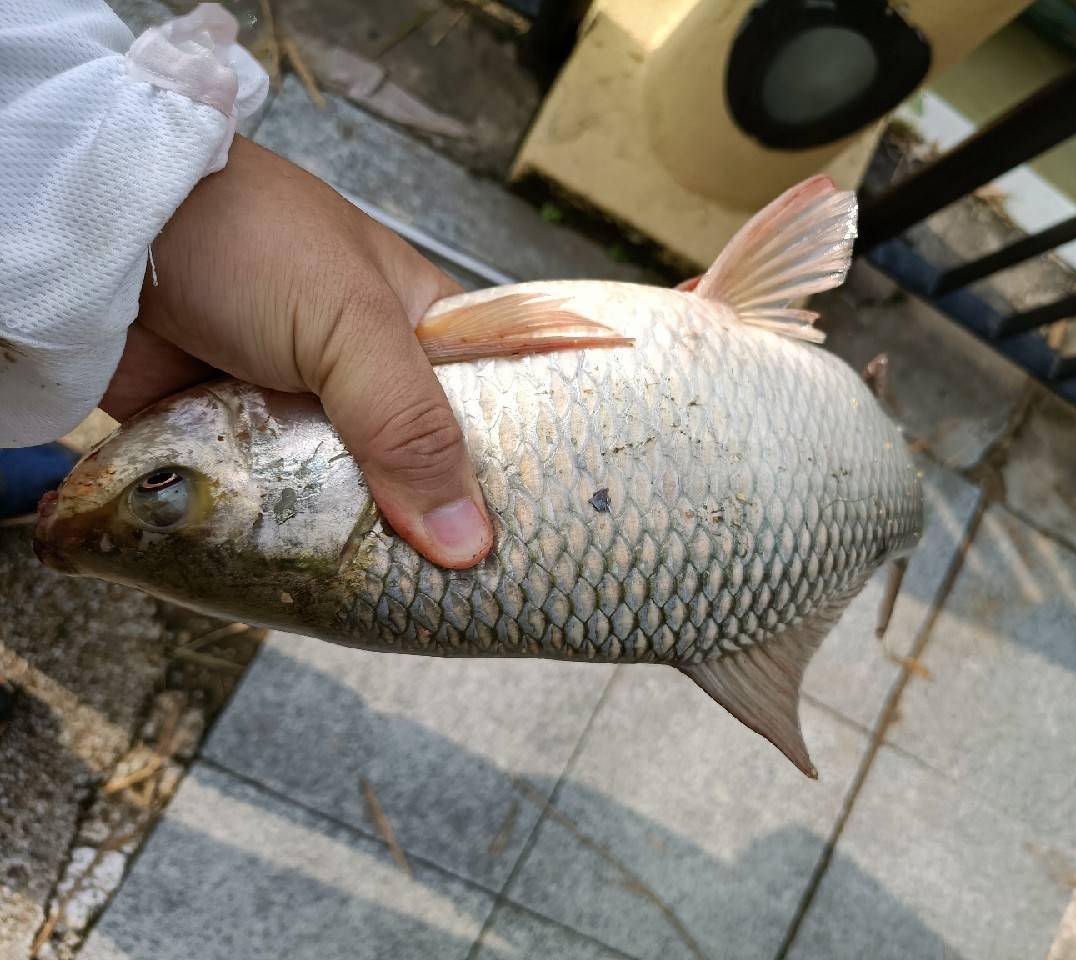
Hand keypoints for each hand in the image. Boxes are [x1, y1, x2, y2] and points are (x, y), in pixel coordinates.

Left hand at [102, 136, 492, 568]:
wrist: (102, 232)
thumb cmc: (247, 240)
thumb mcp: (352, 326)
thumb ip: (409, 427)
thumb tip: (467, 542)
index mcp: (420, 335)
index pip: (487, 417)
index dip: (506, 482)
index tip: (526, 553)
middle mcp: (368, 382)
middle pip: (420, 473)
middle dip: (429, 528)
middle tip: (459, 602)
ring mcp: (301, 417)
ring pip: (347, 499)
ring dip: (354, 541)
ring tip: (389, 607)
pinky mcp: (237, 446)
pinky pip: (275, 507)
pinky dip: (285, 537)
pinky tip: (312, 587)